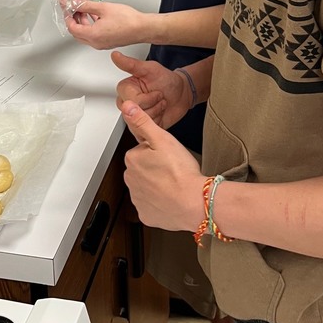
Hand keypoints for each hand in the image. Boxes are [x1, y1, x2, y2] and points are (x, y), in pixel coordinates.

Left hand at [66, 0, 145, 48]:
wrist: (143, 28)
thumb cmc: (128, 20)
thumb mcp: (103, 8)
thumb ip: (87, 6)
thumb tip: (77, 4)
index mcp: (93, 35)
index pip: (72, 28)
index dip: (68, 17)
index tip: (69, 9)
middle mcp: (96, 43)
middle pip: (77, 33)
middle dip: (74, 20)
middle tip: (75, 9)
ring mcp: (102, 44)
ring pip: (85, 35)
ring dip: (82, 23)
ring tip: (85, 10)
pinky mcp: (107, 43)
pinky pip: (93, 36)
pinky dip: (90, 27)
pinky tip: (95, 16)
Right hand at [112, 50, 190, 128]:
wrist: (182, 93)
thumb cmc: (166, 80)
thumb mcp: (150, 69)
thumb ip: (131, 64)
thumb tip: (115, 56)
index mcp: (126, 89)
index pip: (131, 101)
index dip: (147, 98)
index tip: (156, 91)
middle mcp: (128, 103)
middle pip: (135, 113)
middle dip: (153, 106)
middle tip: (159, 97)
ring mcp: (135, 116)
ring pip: (141, 123)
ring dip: (157, 113)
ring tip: (160, 104)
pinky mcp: (143, 127)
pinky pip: (147, 130)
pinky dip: (158, 122)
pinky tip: (160, 114)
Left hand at [121, 101, 204, 230]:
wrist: (195, 203)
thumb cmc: (181, 172)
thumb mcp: (162, 138)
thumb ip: (142, 121)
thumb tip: (127, 107)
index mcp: (132, 159)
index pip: (142, 150)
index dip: (157, 151)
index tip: (168, 156)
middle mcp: (130, 180)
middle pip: (143, 169)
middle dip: (155, 168)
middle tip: (173, 170)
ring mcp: (137, 199)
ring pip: (146, 187)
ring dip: (157, 186)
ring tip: (175, 184)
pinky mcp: (146, 215)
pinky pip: (151, 206)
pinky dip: (160, 204)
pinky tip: (171, 198)